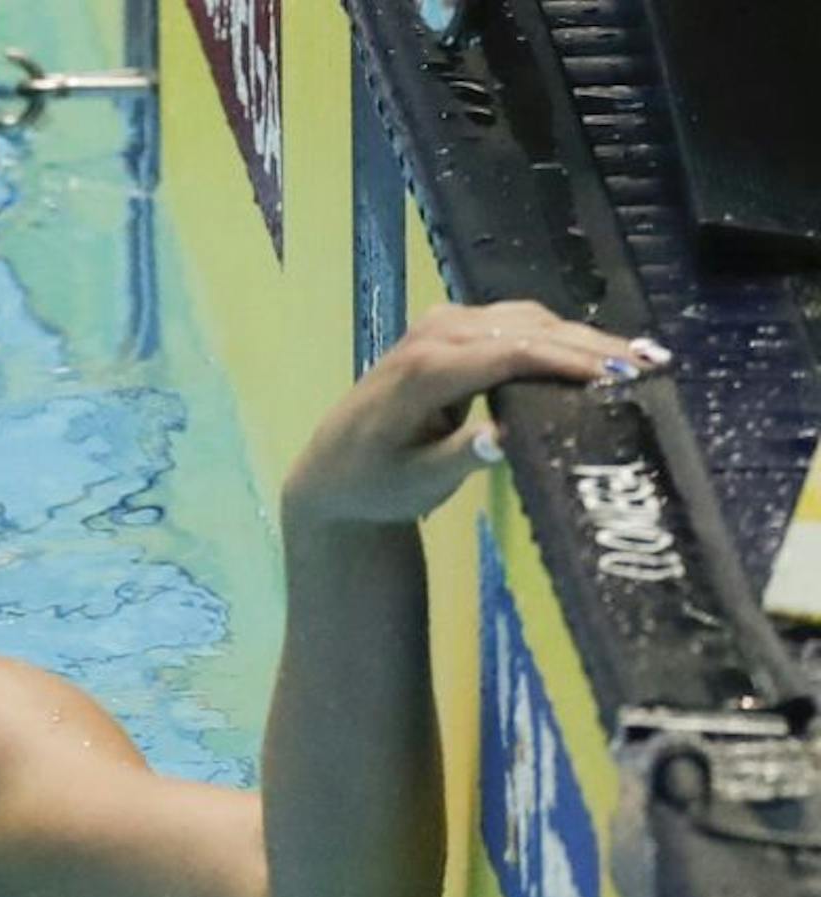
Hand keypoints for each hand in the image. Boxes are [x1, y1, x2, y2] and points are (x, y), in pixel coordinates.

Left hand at [281, 301, 669, 525]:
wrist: (333, 472)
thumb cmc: (375, 485)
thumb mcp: (415, 483)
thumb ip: (459, 459)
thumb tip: (502, 440)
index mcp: (424, 370)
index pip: (509, 353)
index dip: (568, 360)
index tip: (621, 374)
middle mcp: (433, 335)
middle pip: (526, 329)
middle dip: (591, 345)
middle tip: (654, 366)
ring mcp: (440, 326)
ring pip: (525, 320)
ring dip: (581, 336)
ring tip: (641, 359)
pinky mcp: (450, 328)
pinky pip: (513, 323)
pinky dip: (557, 334)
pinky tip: (597, 351)